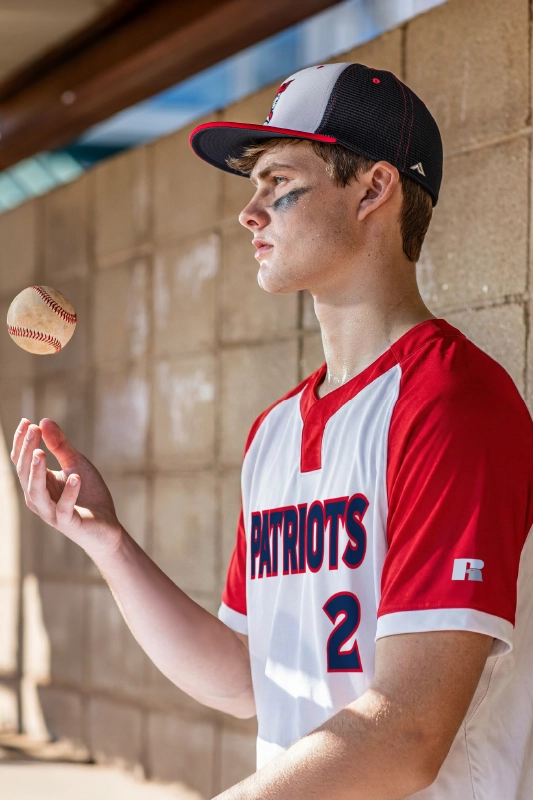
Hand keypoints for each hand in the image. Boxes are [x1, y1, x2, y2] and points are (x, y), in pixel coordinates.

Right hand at [11, 418, 122, 558]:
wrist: (106, 525)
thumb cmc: (88, 494)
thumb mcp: (75, 463)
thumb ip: (60, 445)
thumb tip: (44, 420)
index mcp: (37, 484)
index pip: (22, 462)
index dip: (22, 443)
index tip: (27, 421)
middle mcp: (38, 499)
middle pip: (25, 474)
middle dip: (27, 451)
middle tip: (34, 429)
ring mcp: (51, 513)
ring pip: (36, 492)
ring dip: (37, 472)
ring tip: (41, 452)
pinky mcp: (68, 523)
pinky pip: (64, 508)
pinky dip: (69, 493)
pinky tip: (76, 477)